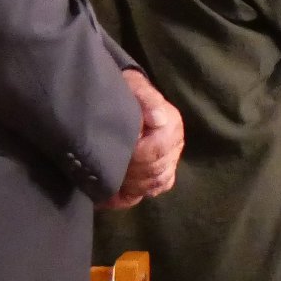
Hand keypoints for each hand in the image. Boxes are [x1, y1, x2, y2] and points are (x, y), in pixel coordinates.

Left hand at [106, 70, 182, 205]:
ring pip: (156, 184)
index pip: (158, 150)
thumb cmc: (128, 92)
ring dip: (131, 185)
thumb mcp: (133, 87)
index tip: (113, 150)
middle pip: (156, 171)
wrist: (128, 98)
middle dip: (130, 172)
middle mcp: (175, 145)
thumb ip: (146, 98)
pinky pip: (154, 190)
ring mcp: (170, 161)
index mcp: (171, 125)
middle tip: (105, 168)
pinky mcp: (163, 173)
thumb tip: (158, 119)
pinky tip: (114, 194)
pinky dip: (134, 194)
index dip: (135, 155)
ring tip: (108, 181)